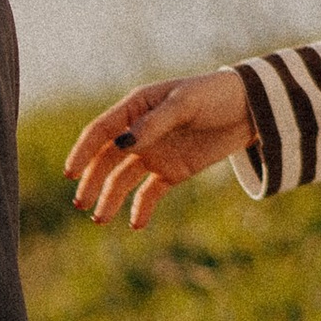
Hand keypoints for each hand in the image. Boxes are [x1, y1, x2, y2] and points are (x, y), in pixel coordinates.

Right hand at [66, 71, 253, 228]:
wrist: (250, 109)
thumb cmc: (215, 96)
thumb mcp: (186, 104)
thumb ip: (155, 124)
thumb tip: (123, 144)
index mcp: (136, 108)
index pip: (101, 132)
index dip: (83, 152)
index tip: (70, 173)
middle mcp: (138, 133)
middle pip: (107, 160)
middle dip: (92, 181)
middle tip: (81, 203)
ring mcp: (153, 154)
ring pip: (123, 180)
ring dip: (110, 198)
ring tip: (100, 219)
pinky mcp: (171, 173)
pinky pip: (149, 194)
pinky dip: (141, 208)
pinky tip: (136, 224)